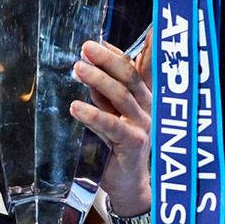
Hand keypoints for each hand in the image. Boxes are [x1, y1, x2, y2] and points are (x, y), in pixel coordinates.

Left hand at [70, 36, 151, 216]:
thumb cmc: (118, 146)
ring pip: (120, 96)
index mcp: (144, 97)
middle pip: (128, 76)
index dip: (115, 53)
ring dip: (98, 79)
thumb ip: (103, 95)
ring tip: (78, 68)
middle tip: (85, 48)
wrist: (128, 182)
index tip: (97, 40)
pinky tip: (76, 106)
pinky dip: (93, 113)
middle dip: (107, 59)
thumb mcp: (111, 114)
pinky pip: (111, 124)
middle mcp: (148, 107)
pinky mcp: (133, 142)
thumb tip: (86, 67)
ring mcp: (143, 124)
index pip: (132, 68)